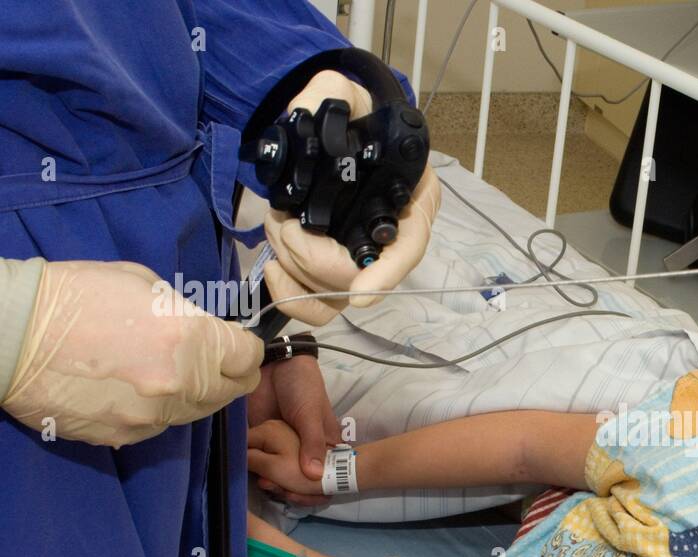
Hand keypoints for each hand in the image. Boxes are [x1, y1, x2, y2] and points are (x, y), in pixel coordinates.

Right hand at [1, 259, 261, 445]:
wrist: (9, 335)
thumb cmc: (74, 296)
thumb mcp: (144, 285)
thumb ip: (187, 315)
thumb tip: (206, 333)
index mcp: (190, 340)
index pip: (248, 357)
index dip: (244, 349)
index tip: (235, 345)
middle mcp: (180, 384)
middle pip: (231, 391)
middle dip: (227, 375)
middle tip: (210, 361)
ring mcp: (152, 417)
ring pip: (196, 412)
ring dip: (191, 394)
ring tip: (162, 371)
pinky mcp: (124, 436)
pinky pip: (158, 426)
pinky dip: (155, 411)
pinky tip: (131, 389)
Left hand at [248, 354, 342, 491]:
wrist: (276, 362)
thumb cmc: (303, 387)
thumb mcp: (310, 414)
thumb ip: (312, 444)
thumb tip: (314, 477)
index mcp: (322, 445)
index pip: (323, 475)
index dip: (315, 490)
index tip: (306, 497)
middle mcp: (300, 449)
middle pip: (297, 478)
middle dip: (289, 489)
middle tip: (280, 490)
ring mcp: (277, 445)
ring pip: (274, 472)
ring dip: (270, 481)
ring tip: (265, 485)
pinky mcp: (256, 438)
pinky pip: (253, 458)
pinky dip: (250, 468)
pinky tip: (248, 476)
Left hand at [261, 70, 441, 325]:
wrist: (333, 133)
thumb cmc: (348, 117)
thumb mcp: (342, 94)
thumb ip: (329, 96)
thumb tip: (311, 116)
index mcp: (410, 198)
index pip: (408, 247)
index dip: (386, 274)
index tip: (360, 293)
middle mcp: (391, 236)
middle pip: (358, 277)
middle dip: (311, 256)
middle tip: (285, 221)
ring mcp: (361, 259)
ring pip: (331, 294)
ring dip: (293, 263)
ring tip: (280, 224)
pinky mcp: (332, 273)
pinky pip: (317, 307)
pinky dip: (290, 293)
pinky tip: (274, 267)